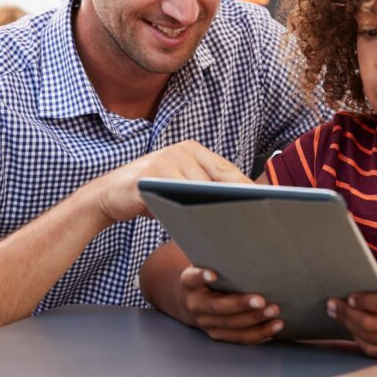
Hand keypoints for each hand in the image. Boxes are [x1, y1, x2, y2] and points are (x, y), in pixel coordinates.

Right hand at [95, 141, 250, 223]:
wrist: (109, 195)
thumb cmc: (150, 193)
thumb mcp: (179, 185)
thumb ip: (202, 187)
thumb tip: (239, 202)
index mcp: (192, 149)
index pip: (227, 169)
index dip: (247, 187)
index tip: (267, 202)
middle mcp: (180, 150)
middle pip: (217, 177)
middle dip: (237, 198)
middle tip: (258, 217)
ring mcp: (165, 160)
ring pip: (199, 189)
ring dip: (217, 209)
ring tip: (236, 227)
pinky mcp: (149, 177)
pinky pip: (176, 196)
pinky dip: (191, 212)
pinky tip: (203, 228)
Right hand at [179, 267, 283, 343]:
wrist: (190, 301)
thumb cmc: (208, 276)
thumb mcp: (206, 264)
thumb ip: (220, 259)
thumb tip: (250, 237)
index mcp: (189, 283)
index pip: (193, 279)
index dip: (202, 277)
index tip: (212, 274)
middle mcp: (195, 305)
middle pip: (218, 307)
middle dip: (241, 305)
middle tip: (261, 300)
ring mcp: (206, 323)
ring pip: (232, 325)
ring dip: (255, 320)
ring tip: (274, 311)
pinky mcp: (218, 334)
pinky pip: (240, 337)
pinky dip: (259, 333)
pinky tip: (275, 326)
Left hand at [327, 265, 376, 357]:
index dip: (362, 301)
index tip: (348, 295)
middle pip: (372, 324)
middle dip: (347, 314)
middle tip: (332, 304)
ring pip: (370, 339)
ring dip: (349, 326)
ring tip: (336, 314)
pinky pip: (375, 350)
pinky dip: (359, 339)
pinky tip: (350, 327)